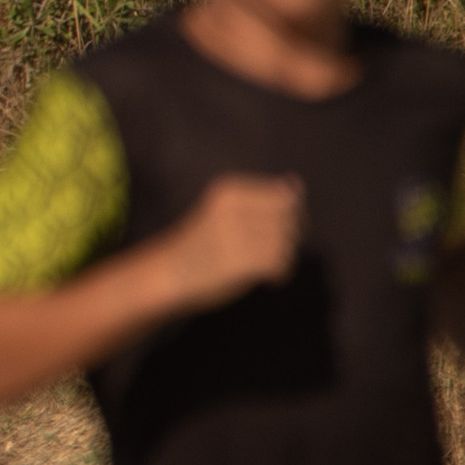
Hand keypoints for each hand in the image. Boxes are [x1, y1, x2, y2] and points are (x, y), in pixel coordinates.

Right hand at [168, 171, 304, 309]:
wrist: (166, 273)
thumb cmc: (199, 243)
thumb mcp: (227, 210)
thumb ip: (262, 199)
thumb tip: (297, 184)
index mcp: (231, 189)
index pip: (284, 196)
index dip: (291, 216)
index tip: (278, 232)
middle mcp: (235, 207)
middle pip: (289, 219)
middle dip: (290, 238)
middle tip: (272, 253)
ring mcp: (237, 234)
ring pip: (287, 242)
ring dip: (284, 258)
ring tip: (267, 267)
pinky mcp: (240, 261)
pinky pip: (280, 263)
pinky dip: (281, 274)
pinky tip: (269, 279)